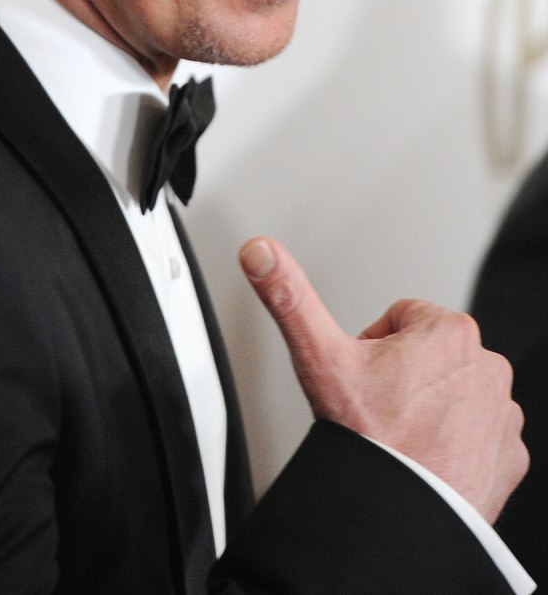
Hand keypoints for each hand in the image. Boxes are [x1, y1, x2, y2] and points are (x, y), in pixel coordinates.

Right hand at [240, 236, 527, 523]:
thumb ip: (289, 297)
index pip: (400, 318)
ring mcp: (502, 414)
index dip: (372, 347)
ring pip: (450, 393)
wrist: (398, 516)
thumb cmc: (370, 440)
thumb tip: (260, 251)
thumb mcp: (319, 357)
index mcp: (450, 331)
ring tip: (401, 436)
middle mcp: (488, 366)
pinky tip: (426, 459)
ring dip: (428, 409)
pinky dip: (452, 444)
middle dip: (401, 377)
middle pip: (427, 355)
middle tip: (378, 410)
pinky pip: (475, 436)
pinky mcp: (509, 456)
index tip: (364, 377)